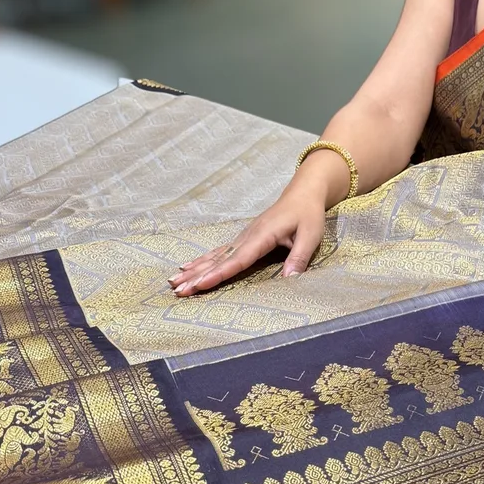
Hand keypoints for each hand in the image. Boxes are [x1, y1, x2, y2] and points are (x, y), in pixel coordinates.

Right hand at [169, 190, 325, 296]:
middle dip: (197, 276)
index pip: (238, 259)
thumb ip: (299, 258)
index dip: (219, 273)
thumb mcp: (311, 236)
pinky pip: (218, 252)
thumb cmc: (307, 215)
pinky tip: (186, 267)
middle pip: (218, 259)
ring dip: (193, 270)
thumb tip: (289, 279)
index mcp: (263, 235)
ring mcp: (242, 237)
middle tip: (177, 290)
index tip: (201, 284)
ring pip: (213, 256)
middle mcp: (247, 236)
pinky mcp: (242, 239)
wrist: (302, 193)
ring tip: (173, 282)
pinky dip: (201, 261)